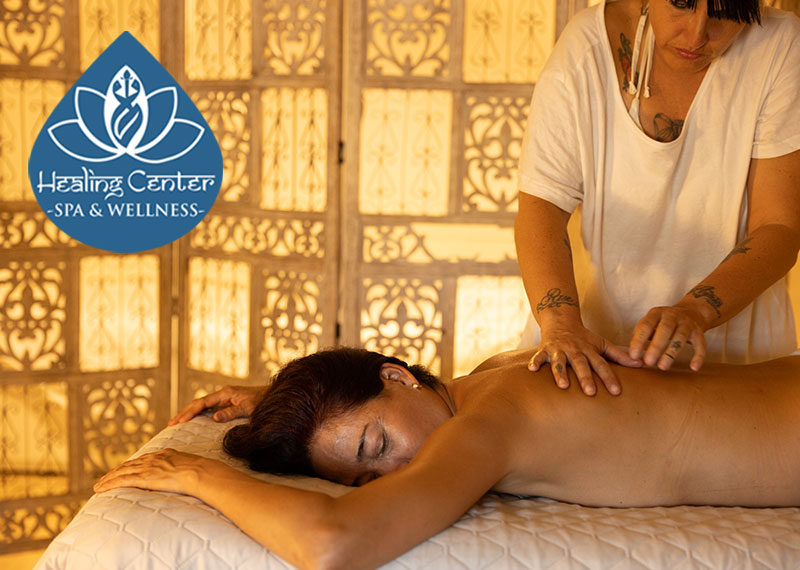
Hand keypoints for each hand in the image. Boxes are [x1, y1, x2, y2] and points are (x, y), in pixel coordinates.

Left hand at [93, 449, 216, 495]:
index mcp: (164, 454)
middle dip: (115, 472)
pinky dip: (109, 484)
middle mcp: (153, 458)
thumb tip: (184, 475)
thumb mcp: (189, 465)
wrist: (199, 471)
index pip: (141, 460)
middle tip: (104, 479)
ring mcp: (148, 467)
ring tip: (98, 486)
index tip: (122, 471)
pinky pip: (122, 480)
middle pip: (128, 465)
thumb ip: (181, 467)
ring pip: (121, 472)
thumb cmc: (199, 471)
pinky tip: (100, 489)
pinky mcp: (144, 477)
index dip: (130, 466)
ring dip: (107, 479)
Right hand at [169, 385, 266, 425]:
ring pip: (202, 406)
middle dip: (185, 412)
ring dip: (190, 413)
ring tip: (177, 423)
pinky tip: (192, 421)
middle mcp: (222, 394)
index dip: (190, 412)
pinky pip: (209, 409)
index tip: (180, 421)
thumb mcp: (248, 408)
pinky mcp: (227, 404)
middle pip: (199, 403)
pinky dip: (199, 415)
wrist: (273, 397)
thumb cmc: (262, 402)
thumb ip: (231, 412)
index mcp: (225, 393)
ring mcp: (224, 399)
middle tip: (171, 423)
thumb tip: (214, 417)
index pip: (203, 403)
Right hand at [529, 324, 641, 395]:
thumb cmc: (584, 337)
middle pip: (581, 365)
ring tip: (563, 386)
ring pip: (560, 362)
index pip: (601, 365)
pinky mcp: (545, 349)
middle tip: (591, 392)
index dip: (609, 378)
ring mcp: (559, 350)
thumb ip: (620, 356)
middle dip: (585, 378)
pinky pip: (539, 356)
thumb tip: (641, 364)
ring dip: (560, 373)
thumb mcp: (602, 344)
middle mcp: (575, 350)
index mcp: (589, 350)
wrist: (561, 320)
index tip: (616, 392)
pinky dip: (535, 362)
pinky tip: (531, 371)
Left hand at [629, 305, 706, 370]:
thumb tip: (630, 355)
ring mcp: (687, 323)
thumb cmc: (663, 323)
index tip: (633, 355)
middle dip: (656, 346)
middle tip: (648, 362)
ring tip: (663, 367)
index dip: (639, 340)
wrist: (692, 312)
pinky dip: (698, 356)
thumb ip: (640, 335)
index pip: (646, 325)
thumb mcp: (651, 323)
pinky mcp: (699, 332)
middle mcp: (672, 315)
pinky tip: (694, 368)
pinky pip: (700, 344)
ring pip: (681, 337)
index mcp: (656, 313)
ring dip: (671, 352)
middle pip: (665, 329)